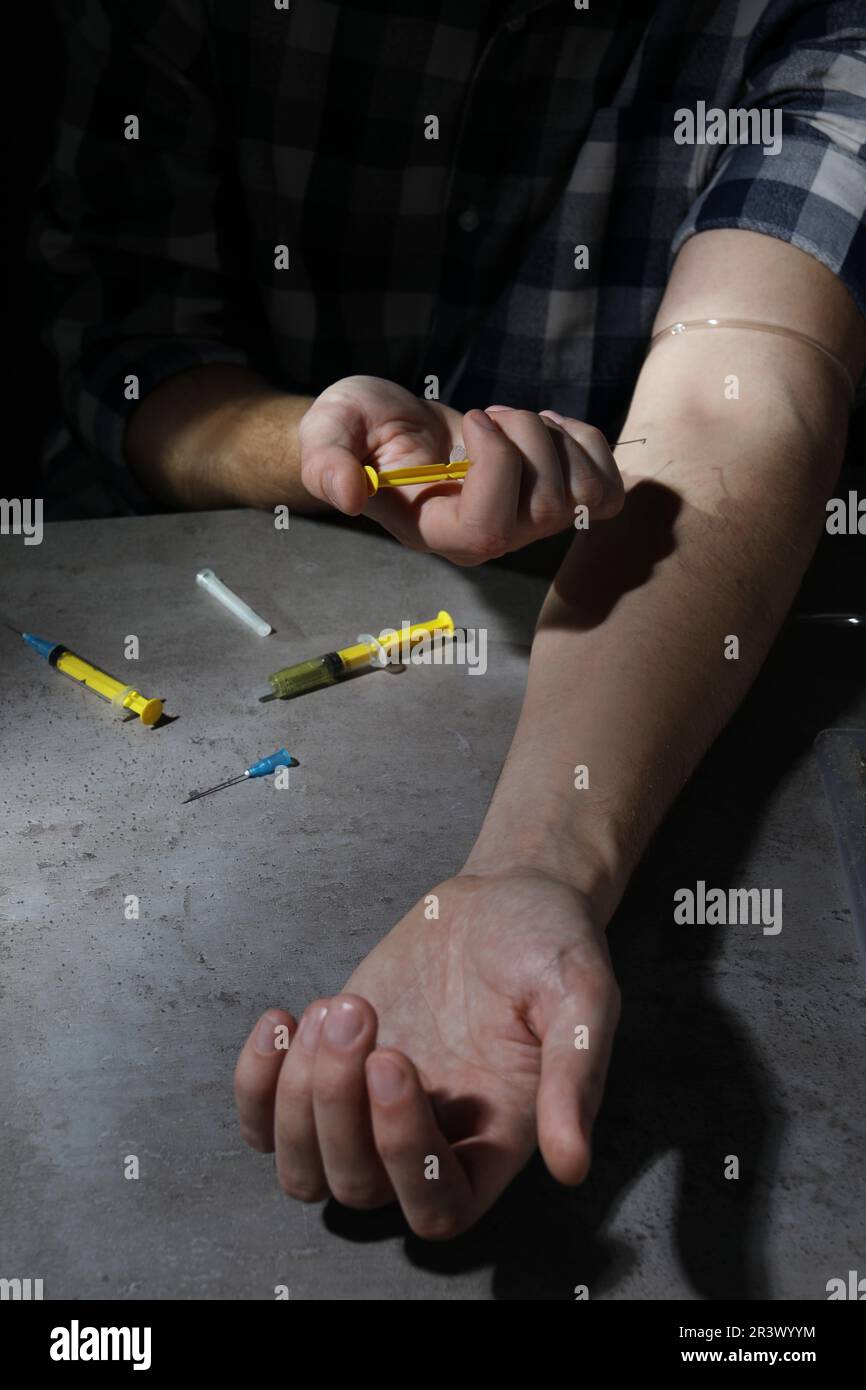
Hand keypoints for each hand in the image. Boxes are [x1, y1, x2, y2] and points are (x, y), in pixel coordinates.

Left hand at [234, 872, 619, 1238]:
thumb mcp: (582, 993)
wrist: (503, 901)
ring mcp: (371, 1113)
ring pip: (306, 1168)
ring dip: (298, 1097)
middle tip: (358, 1013)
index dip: (404, 1155)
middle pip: (358, 1188)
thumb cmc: (550, 946)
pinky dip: (256, 1084)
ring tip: (334, 1009)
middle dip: (339, 1105)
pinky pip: (266, 1123)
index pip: (438, 1207)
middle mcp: (429, 1142)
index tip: (395, 1062)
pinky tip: (282, 1020)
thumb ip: (576, 1073)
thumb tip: (570, 1163)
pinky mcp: (332, 1074)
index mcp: (496, 1142)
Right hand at [298, 375, 623, 564]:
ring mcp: (525, 524)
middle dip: (528, 440)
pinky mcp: (553, 497)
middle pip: (547, 509)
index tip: (473, 418)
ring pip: (583, 498)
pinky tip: (550, 426)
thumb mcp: (326, 435)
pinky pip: (605, 489)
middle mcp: (487, 539)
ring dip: (560, 441)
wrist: (386, 428)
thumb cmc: (357, 430)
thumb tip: (347, 495)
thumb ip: (326, 465)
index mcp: (436, 531)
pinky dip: (589, 445)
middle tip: (491, 413)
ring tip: (517, 419)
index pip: (490, 529)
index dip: (498, 467)